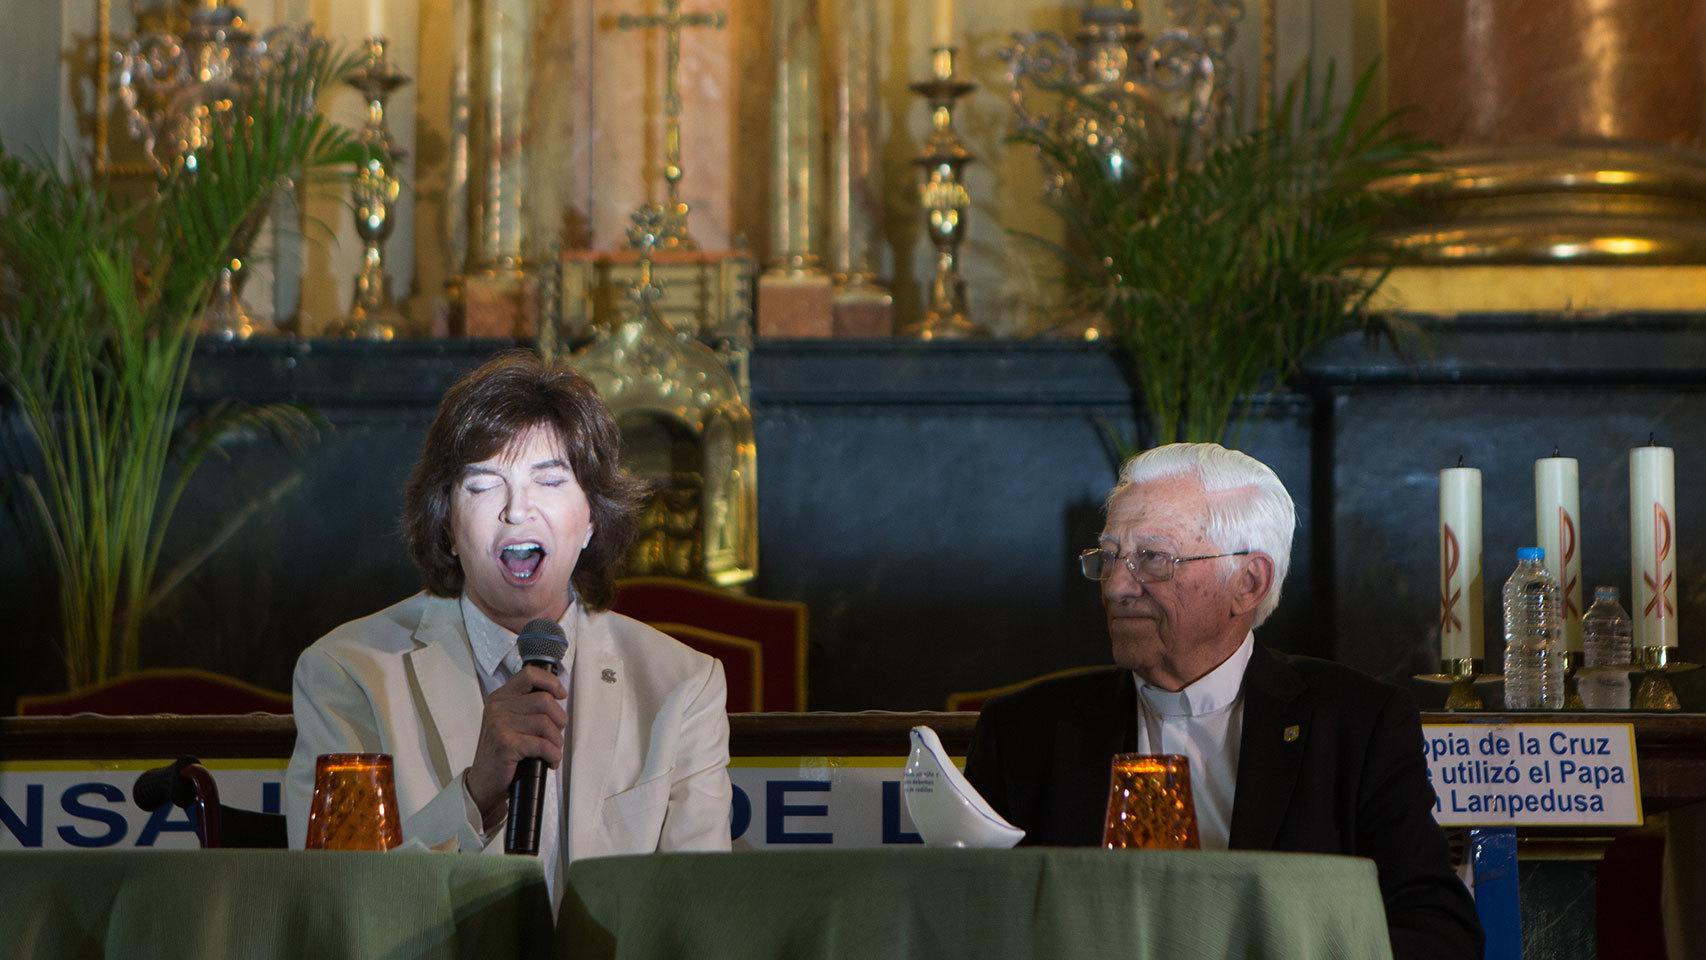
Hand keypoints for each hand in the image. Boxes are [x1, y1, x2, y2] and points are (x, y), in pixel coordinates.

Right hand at [466, 665, 567, 823]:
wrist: (483, 781)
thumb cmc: (502, 751)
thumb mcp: (508, 721)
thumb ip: (525, 706)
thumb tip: (556, 697)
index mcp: (500, 697)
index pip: (529, 675)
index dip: (551, 682)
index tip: (560, 695)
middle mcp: (498, 707)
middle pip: (544, 700)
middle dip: (559, 719)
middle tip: (557, 735)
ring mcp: (500, 725)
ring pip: (546, 723)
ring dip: (557, 741)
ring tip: (553, 750)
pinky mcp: (506, 744)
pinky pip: (542, 744)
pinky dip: (553, 755)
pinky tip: (550, 761)